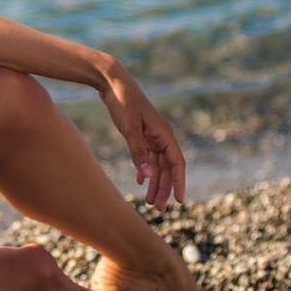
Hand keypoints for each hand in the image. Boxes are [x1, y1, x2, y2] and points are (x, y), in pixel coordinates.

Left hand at [97, 60, 186, 209]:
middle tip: (159, 208)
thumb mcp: (129, 129)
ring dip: (154, 182)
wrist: (111, 82)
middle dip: (164, 188)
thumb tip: (147, 177)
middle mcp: (161, 136)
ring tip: (150, 201)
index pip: (177, 163)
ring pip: (156, 164)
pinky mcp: (140, 133)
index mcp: (164, 134)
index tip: (180, 201)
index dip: (179, 183)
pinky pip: (146, 157)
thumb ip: (138, 153)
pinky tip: (140, 182)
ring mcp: (151, 135)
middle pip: (167, 167)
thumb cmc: (122, 102)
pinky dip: (144, 170)